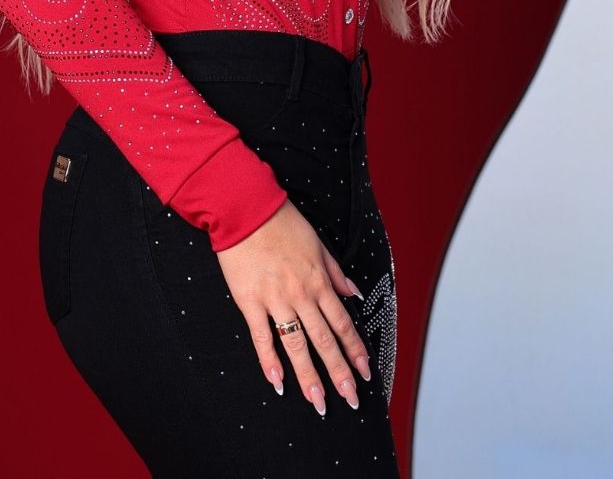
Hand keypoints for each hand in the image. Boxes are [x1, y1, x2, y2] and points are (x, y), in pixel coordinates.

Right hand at [215, 197, 371, 413]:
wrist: (247, 209)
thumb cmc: (282, 222)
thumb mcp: (318, 243)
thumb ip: (335, 272)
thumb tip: (354, 293)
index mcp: (319, 282)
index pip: (343, 324)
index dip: (356, 350)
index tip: (365, 372)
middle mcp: (302, 295)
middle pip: (325, 341)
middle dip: (339, 373)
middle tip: (349, 398)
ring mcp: (276, 300)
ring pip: (297, 345)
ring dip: (309, 376)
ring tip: (318, 402)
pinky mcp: (250, 301)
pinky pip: (262, 337)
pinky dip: (269, 361)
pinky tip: (278, 382)